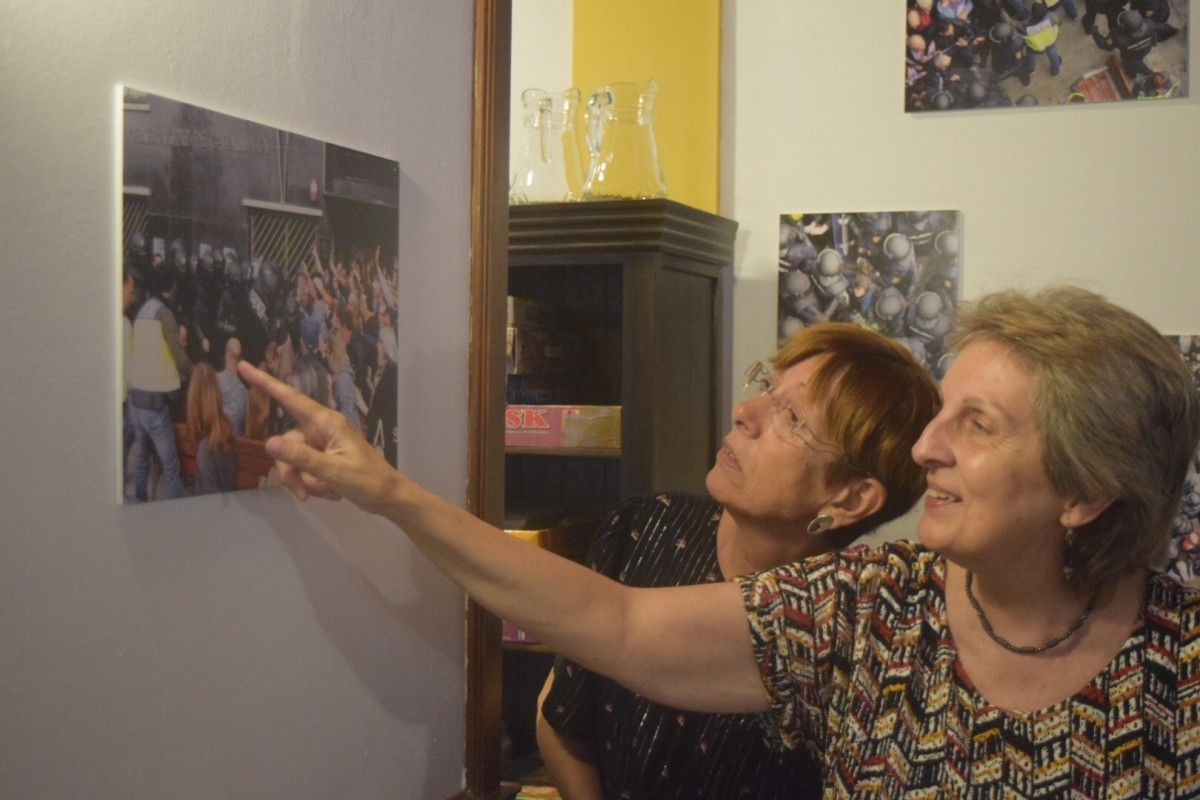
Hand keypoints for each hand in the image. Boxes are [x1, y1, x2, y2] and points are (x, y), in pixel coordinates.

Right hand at [237, 361, 399, 514]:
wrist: (388, 498)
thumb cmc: (367, 481)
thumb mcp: (334, 471)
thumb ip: (302, 457)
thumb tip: (269, 442)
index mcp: (327, 422)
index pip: (290, 398)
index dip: (265, 382)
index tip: (243, 366)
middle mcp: (321, 429)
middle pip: (285, 445)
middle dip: (292, 472)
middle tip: (305, 493)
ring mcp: (321, 444)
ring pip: (293, 461)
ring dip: (306, 482)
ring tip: (329, 492)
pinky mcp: (322, 458)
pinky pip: (303, 470)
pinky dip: (313, 484)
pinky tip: (333, 493)